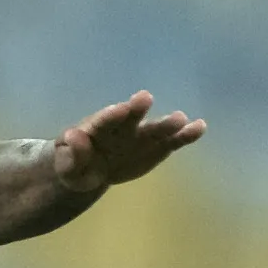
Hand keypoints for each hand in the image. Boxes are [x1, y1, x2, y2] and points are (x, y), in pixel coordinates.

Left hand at [53, 92, 205, 193]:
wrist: (91, 170)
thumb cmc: (74, 166)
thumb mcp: (67, 166)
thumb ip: (72, 154)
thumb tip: (74, 135)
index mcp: (96, 128)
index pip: (103, 120)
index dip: (111, 115)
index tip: (120, 109)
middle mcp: (121, 126)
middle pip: (130, 116)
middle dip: (137, 109)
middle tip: (145, 97)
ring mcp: (140, 135)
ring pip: (155, 128)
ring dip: (167, 123)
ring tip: (181, 119)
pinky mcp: (155, 146)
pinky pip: (172, 141)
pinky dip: (185, 135)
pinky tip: (200, 127)